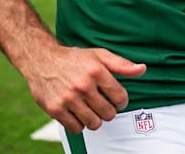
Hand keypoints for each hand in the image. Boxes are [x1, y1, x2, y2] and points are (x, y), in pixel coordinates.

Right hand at [21, 45, 145, 133]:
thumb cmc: (74, 58)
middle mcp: (83, 86)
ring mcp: (68, 98)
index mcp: (97, 72)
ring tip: (91, 110)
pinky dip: (79, 124)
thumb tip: (142, 69)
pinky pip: (76, 128)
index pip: (120, 98)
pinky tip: (77, 113)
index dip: (122, 101)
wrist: (41, 59)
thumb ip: (122, 65)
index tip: (117, 100)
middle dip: (108, 111)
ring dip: (95, 120)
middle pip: (108, 113)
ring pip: (94, 123)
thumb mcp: (99, 55)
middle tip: (102, 105)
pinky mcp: (55, 109)